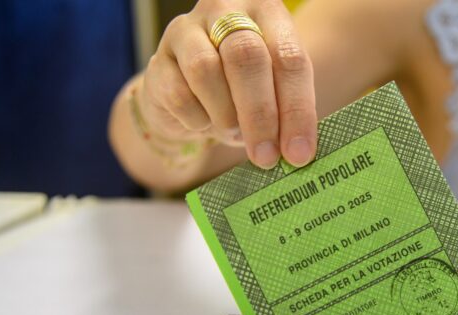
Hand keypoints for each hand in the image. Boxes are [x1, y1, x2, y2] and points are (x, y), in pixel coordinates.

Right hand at [140, 0, 316, 168]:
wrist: (189, 101)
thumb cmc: (241, 95)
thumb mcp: (273, 97)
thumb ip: (286, 114)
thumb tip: (297, 152)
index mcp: (267, 13)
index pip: (289, 57)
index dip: (297, 109)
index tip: (299, 152)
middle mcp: (225, 10)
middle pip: (247, 56)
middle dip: (261, 115)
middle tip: (267, 156)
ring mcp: (186, 30)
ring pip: (206, 70)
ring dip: (225, 115)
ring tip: (234, 133)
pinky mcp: (158, 59)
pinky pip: (177, 93)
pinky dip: (196, 119)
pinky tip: (203, 124)